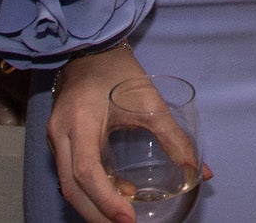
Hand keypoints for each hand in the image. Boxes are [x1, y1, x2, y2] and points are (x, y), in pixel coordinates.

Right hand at [48, 46, 210, 222]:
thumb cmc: (119, 71)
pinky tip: (116, 192)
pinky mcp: (59, 140)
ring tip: (123, 214)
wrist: (89, 49)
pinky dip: (91, 190)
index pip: (87, 171)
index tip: (128, 217)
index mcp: (81, 120)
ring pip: (68, 185)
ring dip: (93, 205)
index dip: (106, 200)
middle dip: (97, 214)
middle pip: (72, 188)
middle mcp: (61, 133)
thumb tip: (199, 171)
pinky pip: (70, 174)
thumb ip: (174, 137)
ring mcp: (56, 138)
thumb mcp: (149, 101)